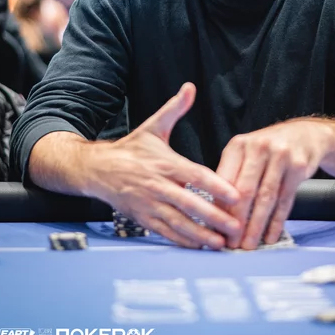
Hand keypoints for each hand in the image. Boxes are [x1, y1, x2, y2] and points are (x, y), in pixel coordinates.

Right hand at [92, 83, 240, 249]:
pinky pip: (165, 232)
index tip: (236, 195)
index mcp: (165, 163)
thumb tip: (190, 87)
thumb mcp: (153, 126)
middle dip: (215, 218)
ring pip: (179, 224)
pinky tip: (199, 247)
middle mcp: (158, 186)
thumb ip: (175, 109)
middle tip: (237, 227)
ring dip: (201, 235)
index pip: (196, 176)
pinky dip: (183, 242)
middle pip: (191, 205)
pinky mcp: (143, 219)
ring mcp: (150, 205)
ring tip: (222, 243)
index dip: (216, 187)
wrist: (97, 169)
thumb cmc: (130, 149)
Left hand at [215, 120, 332, 249]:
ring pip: (266, 198)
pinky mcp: (298, 167)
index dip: (220, 207)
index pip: (225, 180)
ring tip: (249, 244)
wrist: (304, 135)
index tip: (217, 229)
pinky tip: (269, 236)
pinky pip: (285, 200)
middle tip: (233, 243)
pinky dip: (276, 221)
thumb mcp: (246, 154)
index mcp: (239, 145)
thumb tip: (217, 213)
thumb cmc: (268, 149)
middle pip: (245, 190)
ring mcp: (280, 156)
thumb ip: (232, 177)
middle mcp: (258, 147)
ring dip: (256, 225)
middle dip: (237, 221)